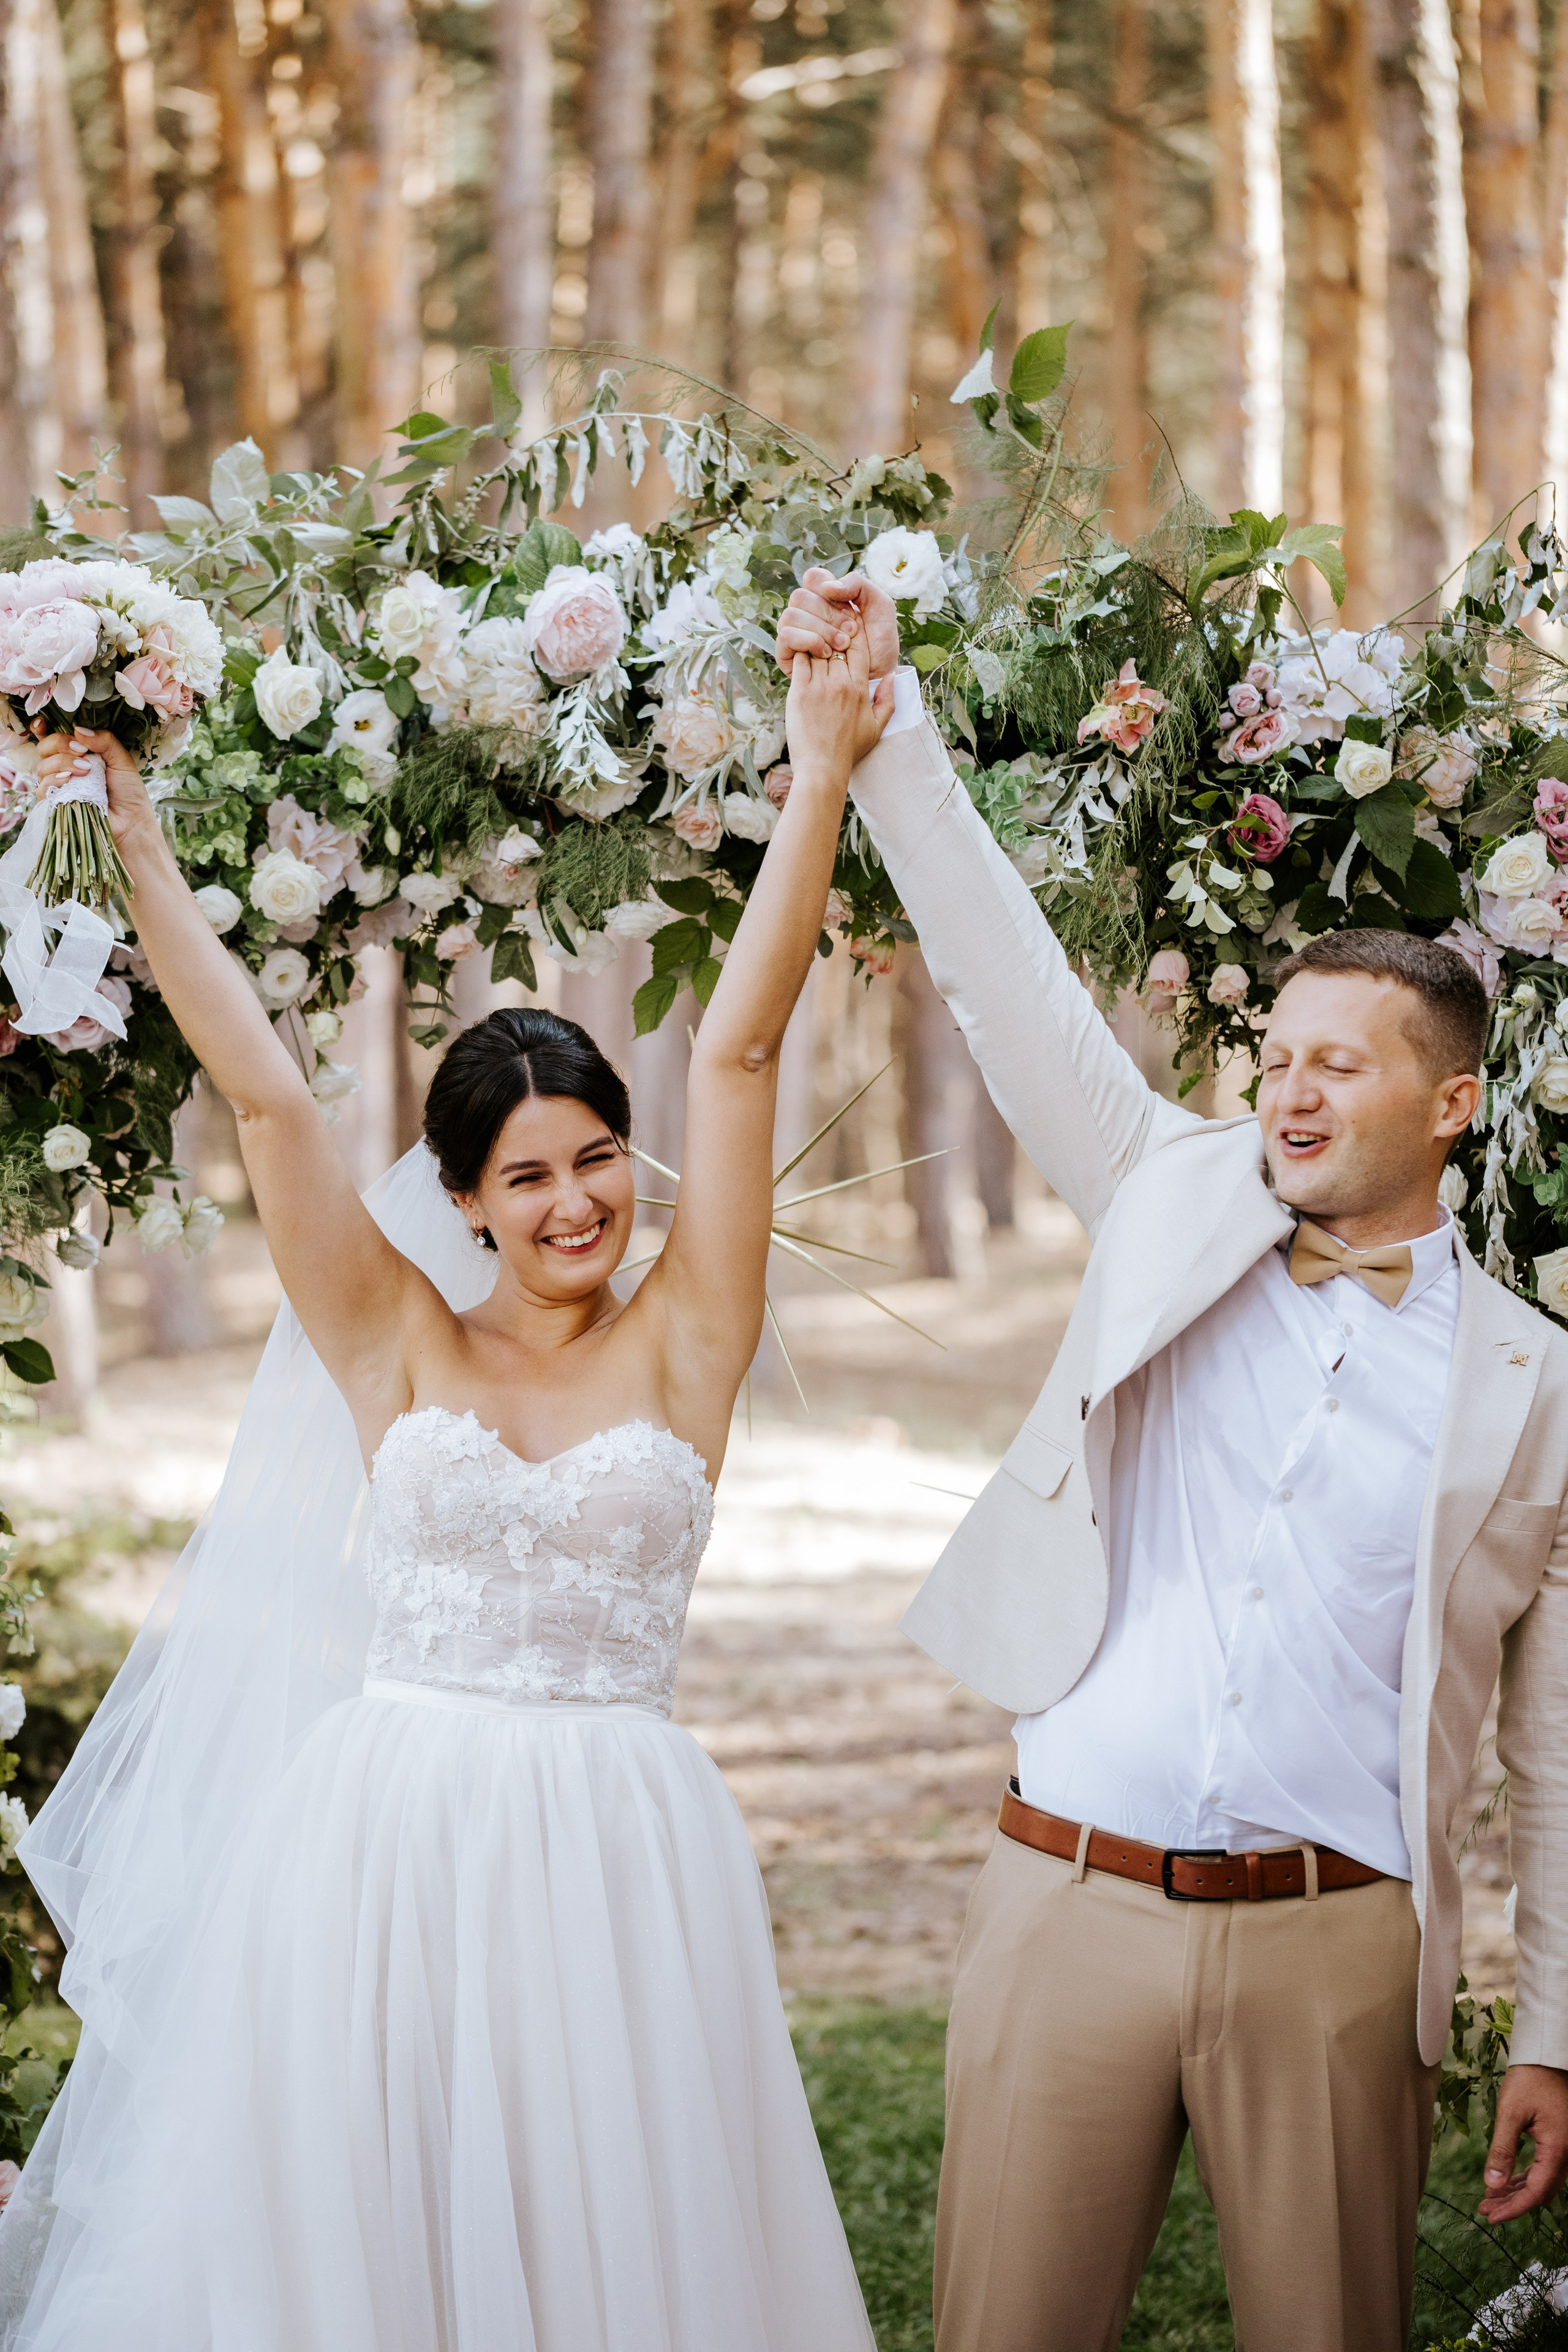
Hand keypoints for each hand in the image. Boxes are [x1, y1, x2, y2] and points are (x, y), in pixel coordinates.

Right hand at [33, 723, 156, 852]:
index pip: (51, 736)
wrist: (131, 821)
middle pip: (44, 747)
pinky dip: (54, 781)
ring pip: (42, 767)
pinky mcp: (54, 804)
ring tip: (86, 771)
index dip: (41, 727)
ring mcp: (57, 786)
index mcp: (76, 754)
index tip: (44, 723)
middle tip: (82, 752)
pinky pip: (42, 788)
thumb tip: (78, 730)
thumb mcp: (121, 760)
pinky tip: (69, 780)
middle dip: (60, 744)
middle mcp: (62, 767)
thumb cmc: (128, 791)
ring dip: (62, 763)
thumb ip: (104, 741)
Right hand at [776, 567, 899, 680]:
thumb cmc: (879, 643)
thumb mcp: (879, 606)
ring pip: (791, 615)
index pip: (812, 578)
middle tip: (851, 632)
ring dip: (820, 630)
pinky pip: (785, 636)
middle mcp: (806, 613)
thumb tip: (826, 587)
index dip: (829, 590)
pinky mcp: (788, 655)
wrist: (880, 675)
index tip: (851, 610)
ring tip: (842, 646)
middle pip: (799, 597)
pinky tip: (827, 653)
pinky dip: (808, 641)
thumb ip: (857, 584)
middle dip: (828, 615)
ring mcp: (796, 633)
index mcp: (824, 597)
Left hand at [783, 609, 892, 783]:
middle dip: (832, 629)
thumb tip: (892, 677)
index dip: (855, 630)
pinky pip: (799, 660)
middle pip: (837, 642)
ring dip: (814, 638)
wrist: (823, 768)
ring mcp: (819, 687)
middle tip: (826, 618)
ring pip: (817, 648)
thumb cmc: (849, 751)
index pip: (860, 647)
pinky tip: (798, 648)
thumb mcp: (877, 728)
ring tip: (811, 630)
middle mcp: (841, 683)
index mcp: (859, 688)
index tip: (849, 621)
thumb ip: (887, 701)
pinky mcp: (799, 693)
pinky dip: (799, 651)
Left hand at [1479, 2064, 1567, 2222]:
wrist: (1547, 2057)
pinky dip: (1524, 2177)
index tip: (1491, 2217)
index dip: (1514, 2209)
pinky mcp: (1558, 2142)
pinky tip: (1506, 2181)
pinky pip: (1543, 2168)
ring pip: (1542, 2181)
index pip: (1536, 2192)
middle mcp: (1566, 2154)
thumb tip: (1493, 2183)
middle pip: (1540, 2192)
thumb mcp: (1511, 2112)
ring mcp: (1564, 2149)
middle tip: (1485, 2209)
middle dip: (1513, 2203)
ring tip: (1489, 2198)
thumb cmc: (1530, 2079)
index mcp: (1558, 2150)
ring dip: (1517, 2192)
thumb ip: (1502, 2149)